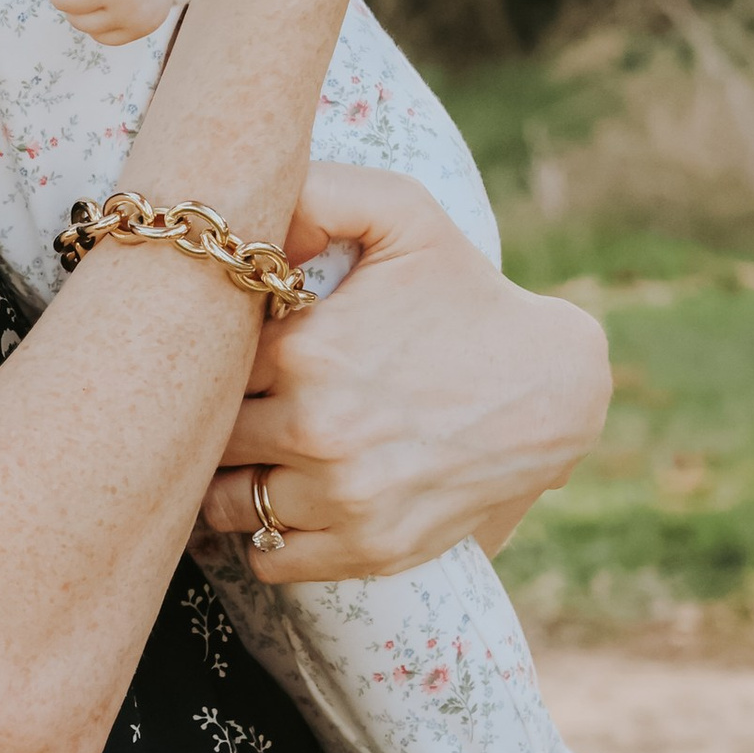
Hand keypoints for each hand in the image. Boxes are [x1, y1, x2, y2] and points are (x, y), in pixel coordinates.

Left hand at [196, 162, 610, 582]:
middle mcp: (315, 431)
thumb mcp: (402, 214)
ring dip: (228, 482)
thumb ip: (315, 193)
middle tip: (227, 402)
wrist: (553, 386)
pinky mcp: (369, 549)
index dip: (203, 358)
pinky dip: (265, 536)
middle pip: (203, 440)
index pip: (200, 366)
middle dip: (208, 420)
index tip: (216, 348)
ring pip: (224, 506)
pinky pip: (270, 559)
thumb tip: (247, 215)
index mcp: (304, 350)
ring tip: (251, 453)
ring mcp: (342, 498)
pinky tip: (284, 496)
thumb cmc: (465, 292)